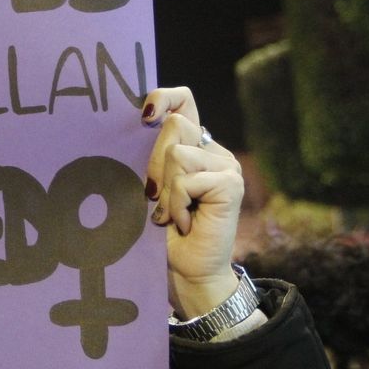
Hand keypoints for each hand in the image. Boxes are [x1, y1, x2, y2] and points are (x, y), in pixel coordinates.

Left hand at [141, 87, 242, 318]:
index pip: (183, 102)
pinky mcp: (231, 184)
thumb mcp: (149, 187)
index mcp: (193, 146)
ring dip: (166, 191)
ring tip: (172, 215)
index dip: (164, 97)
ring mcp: (226, 166)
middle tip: (154, 197)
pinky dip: (177, 205)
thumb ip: (150, 157)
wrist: (186, 271)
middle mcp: (213, 151)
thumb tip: (138, 125)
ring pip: (178, 153)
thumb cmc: (161, 232)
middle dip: (154, 163)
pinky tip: (186, 223)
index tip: (144, 114)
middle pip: (175, 126)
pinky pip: (187, 180)